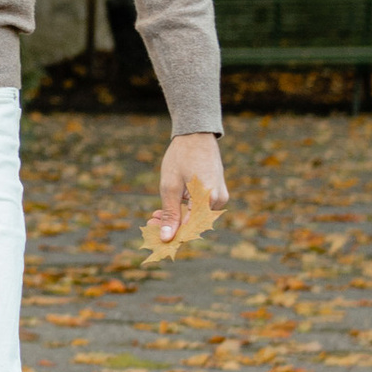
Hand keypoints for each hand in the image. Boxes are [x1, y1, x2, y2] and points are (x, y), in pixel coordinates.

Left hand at [153, 130, 227, 246]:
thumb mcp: (170, 186)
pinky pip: (201, 208)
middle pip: (194, 224)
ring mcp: (220, 196)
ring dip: (178, 218)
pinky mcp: (218, 192)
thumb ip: (170, 213)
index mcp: (208, 199)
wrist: (196, 134)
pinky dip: (186, 210)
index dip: (170, 232)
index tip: (151, 230)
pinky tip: (170, 207)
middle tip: (151, 220)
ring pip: (197, 217)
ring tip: (157, 213)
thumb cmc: (181, 157)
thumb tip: (166, 238)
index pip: (189, 228)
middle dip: (172, 224)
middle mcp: (218, 200)